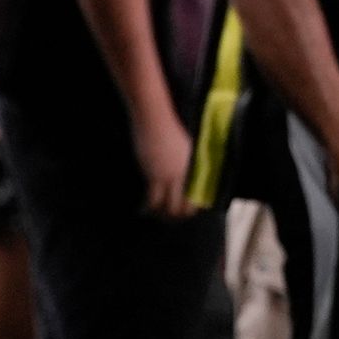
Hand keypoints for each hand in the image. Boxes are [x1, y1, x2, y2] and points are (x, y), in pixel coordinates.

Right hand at [132, 102, 199, 219]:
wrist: (154, 119)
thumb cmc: (165, 128)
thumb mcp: (182, 146)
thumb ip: (184, 162)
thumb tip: (180, 175)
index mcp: (194, 168)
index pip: (197, 198)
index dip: (188, 210)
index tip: (178, 214)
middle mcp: (186, 176)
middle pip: (184, 207)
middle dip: (174, 217)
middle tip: (163, 218)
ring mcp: (171, 176)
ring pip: (169, 207)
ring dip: (160, 215)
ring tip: (151, 215)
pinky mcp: (156, 175)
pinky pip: (153, 200)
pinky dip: (147, 208)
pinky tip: (141, 209)